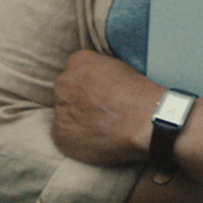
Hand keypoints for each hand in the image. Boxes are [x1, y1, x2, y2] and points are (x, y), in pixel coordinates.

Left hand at [51, 50, 161, 166]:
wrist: (142, 119)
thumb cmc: (137, 93)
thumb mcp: (117, 65)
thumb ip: (96, 70)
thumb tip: (93, 82)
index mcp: (77, 61)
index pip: (72, 73)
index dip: (86, 87)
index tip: (97, 96)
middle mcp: (63, 83)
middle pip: (64, 94)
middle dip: (77, 103)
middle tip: (98, 113)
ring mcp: (60, 109)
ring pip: (64, 116)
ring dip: (76, 122)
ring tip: (99, 128)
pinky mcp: (60, 134)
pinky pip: (64, 137)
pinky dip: (76, 141)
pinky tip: (95, 140)